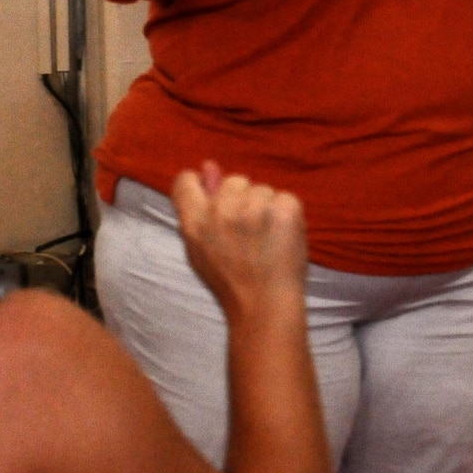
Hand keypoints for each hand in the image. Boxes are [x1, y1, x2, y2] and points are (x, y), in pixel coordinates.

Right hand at [170, 162, 307, 326]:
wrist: (264, 306)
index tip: (214, 200)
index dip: (200, 186)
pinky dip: (286, 215)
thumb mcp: (201, 250)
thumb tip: (208, 166)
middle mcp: (222, 209)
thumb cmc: (230, 281)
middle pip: (234, 180)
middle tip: (247, 232)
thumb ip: (199, 209)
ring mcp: (256, 207)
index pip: (186, 180)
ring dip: (266, 207)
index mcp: (194, 221)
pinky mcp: (285, 208)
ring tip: (265, 239)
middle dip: (241, 199)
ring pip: (262, 189)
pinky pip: (285, 198)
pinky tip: (282, 238)